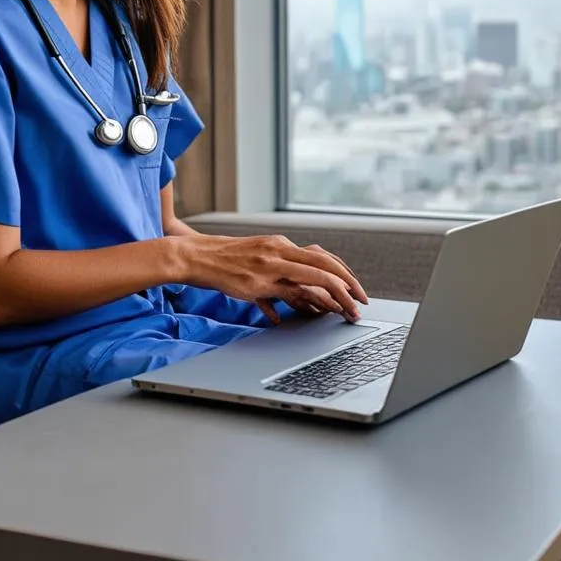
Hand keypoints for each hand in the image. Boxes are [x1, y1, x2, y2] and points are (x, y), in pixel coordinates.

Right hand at [170, 233, 367, 322]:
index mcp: (283, 244)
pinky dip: (300, 306)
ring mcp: (269, 267)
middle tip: (361, 303)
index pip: (323, 256)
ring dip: (332, 299)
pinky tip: (312, 316)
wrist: (199, 256)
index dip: (344, 273)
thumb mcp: (262, 254)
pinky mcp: (256, 283)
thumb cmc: (231, 259)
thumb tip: (306, 287)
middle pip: (324, 266)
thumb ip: (283, 267)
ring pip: (310, 280)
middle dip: (347, 285)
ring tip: (344, 313)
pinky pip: (284, 296)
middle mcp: (279, 252)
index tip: (357, 289)